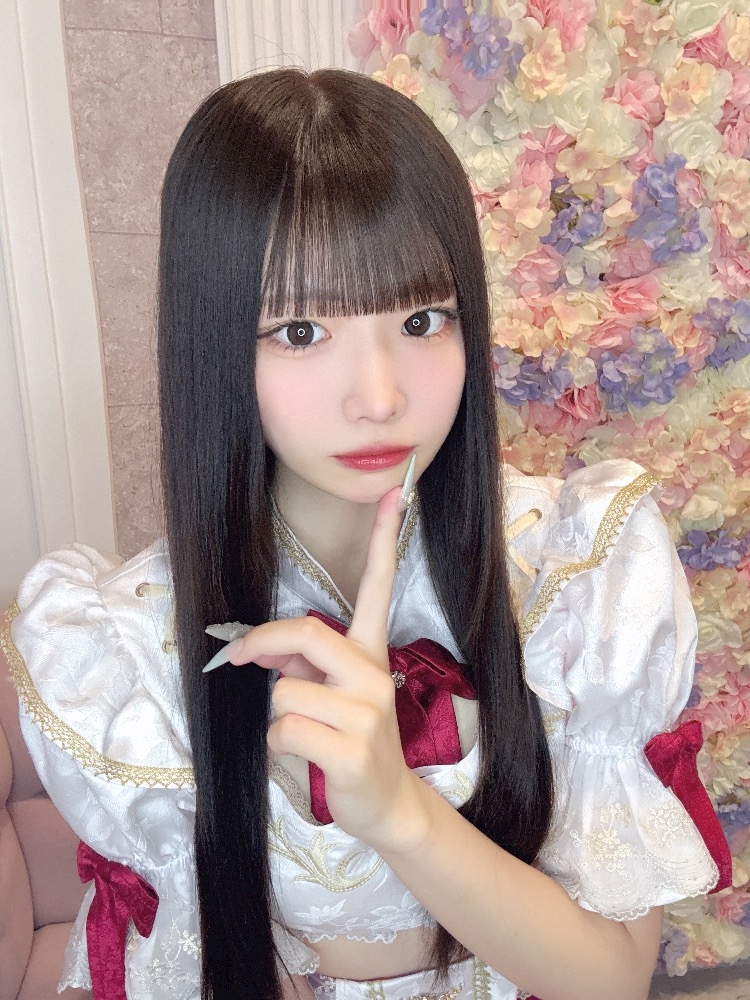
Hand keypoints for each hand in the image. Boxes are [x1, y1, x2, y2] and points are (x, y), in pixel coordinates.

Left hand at [224, 487, 428, 851]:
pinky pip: (286, 730)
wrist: (387, 803)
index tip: (396, 493)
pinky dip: (281, 745)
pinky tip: (310, 756)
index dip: (384, 539)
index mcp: (371, 652)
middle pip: (308, 633)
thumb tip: (260, 651)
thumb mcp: (329, 693)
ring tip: (309, 733)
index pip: (378, 588)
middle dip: (265, 643)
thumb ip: (301, 663)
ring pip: (285, 693)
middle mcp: (374, 673)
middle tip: (244, 656)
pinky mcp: (353, 749)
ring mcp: (368, 711)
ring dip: (279, 715)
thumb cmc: (352, 739)